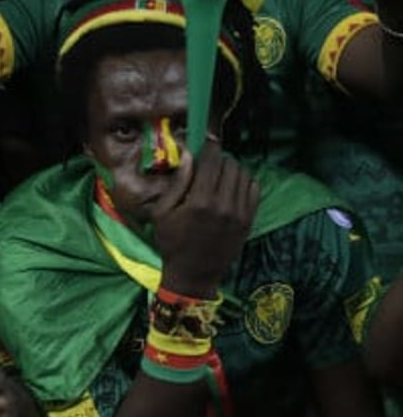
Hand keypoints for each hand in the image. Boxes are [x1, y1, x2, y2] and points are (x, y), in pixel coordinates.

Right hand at [152, 140, 259, 296]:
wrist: (194, 274)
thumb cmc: (171, 242)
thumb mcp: (163, 212)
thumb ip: (178, 182)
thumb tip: (190, 155)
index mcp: (199, 201)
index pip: (212, 161)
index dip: (209, 147)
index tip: (205, 143)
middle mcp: (223, 204)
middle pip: (230, 165)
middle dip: (219, 159)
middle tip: (209, 164)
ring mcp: (239, 213)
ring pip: (244, 175)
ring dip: (232, 169)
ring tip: (220, 176)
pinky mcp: (248, 220)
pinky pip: (254, 189)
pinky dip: (244, 182)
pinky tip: (231, 188)